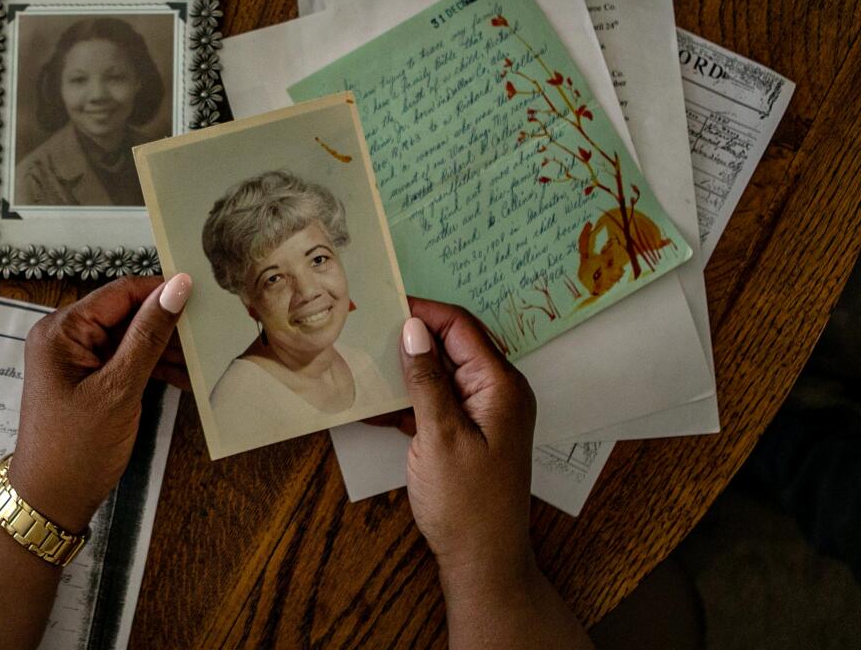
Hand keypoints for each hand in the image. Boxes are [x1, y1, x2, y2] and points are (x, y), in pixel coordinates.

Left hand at [8, 274, 191, 532]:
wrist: (51, 501)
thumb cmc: (79, 446)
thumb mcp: (120, 389)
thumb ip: (150, 335)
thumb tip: (179, 285)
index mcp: (62, 329)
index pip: (120, 292)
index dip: (162, 292)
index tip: (206, 299)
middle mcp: (65, 335)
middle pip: (126, 313)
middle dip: (166, 325)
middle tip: (208, 336)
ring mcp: (75, 358)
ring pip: (130, 337)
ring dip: (164, 349)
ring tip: (201, 362)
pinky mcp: (87, 378)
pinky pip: (124, 359)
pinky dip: (152, 367)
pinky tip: (183, 379)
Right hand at [399, 297, 536, 589]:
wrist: (483, 561)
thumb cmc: (466, 503)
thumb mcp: (439, 435)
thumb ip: (426, 379)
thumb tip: (412, 328)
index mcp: (500, 385)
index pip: (461, 327)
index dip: (423, 311)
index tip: (383, 306)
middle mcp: (499, 392)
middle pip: (454, 345)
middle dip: (413, 335)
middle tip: (370, 330)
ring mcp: (486, 413)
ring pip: (443, 373)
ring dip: (408, 369)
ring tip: (367, 362)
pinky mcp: (470, 433)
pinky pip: (440, 401)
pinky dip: (412, 400)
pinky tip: (378, 406)